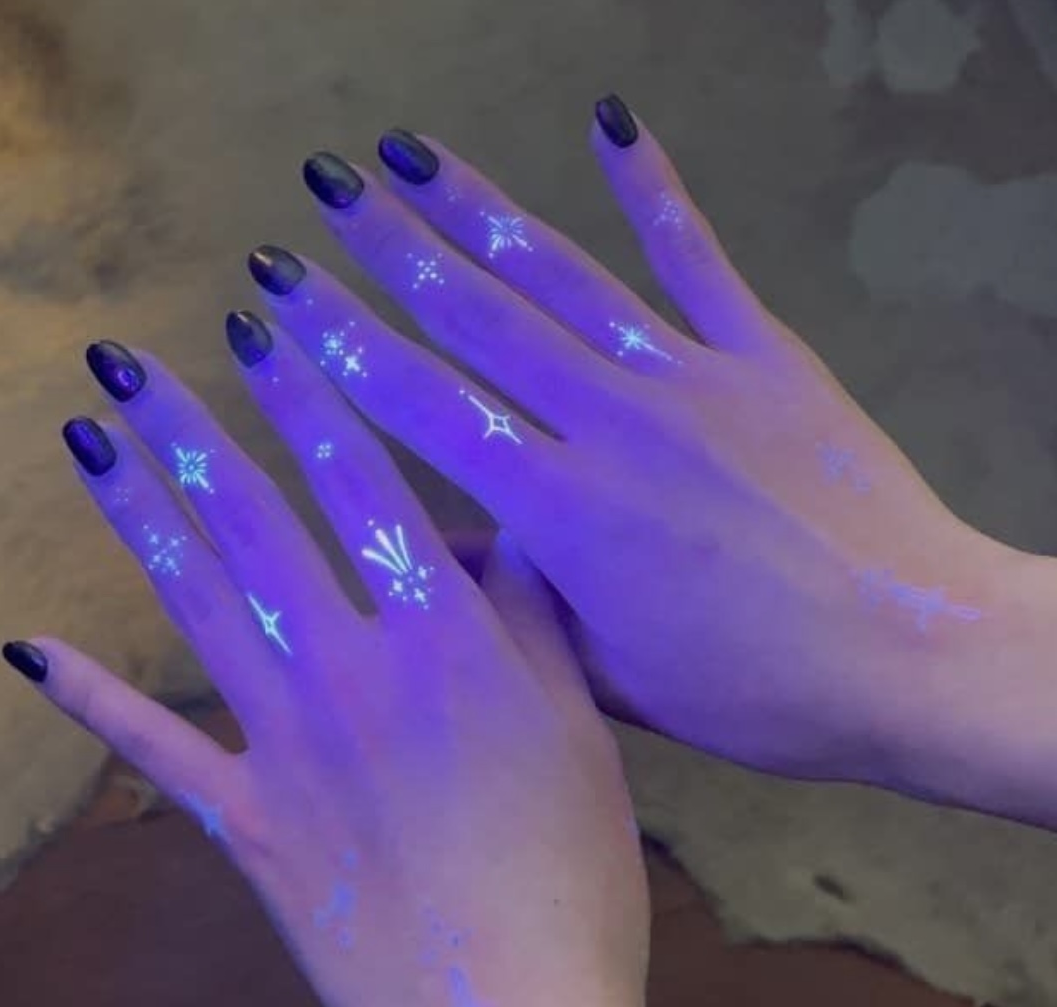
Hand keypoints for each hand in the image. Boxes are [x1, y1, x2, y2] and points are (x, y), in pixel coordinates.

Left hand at [6, 337, 677, 1006]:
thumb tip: (499, 535)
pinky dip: (89, 699)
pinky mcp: (242, 821)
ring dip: (135, 514)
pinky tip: (30, 650)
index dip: (312, 392)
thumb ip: (535, 622)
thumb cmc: (572, 878)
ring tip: (86, 439)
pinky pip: (153, 749)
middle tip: (131, 358)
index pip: (366, 480)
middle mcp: (346, 669)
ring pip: (194, 602)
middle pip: (256, 520)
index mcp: (443, 639)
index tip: (265, 319)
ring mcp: (280, 745)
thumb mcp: (581, 733)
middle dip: (191, 428)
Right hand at [246, 101, 1004, 788]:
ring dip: (481, 208)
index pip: (426, 408)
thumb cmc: (755, 691)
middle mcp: (610, 422)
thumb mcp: (609, 669)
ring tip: (411, 152)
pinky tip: (612, 124)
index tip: (285, 296)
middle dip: (390, 248)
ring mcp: (691, 377)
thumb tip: (417, 547)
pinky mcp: (765, 357)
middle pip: (478, 319)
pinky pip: (698, 260)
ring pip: (565, 277)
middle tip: (324, 188)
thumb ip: (511, 600)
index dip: (344, 346)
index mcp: (562, 509)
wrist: (911, 656)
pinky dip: (655, 191)